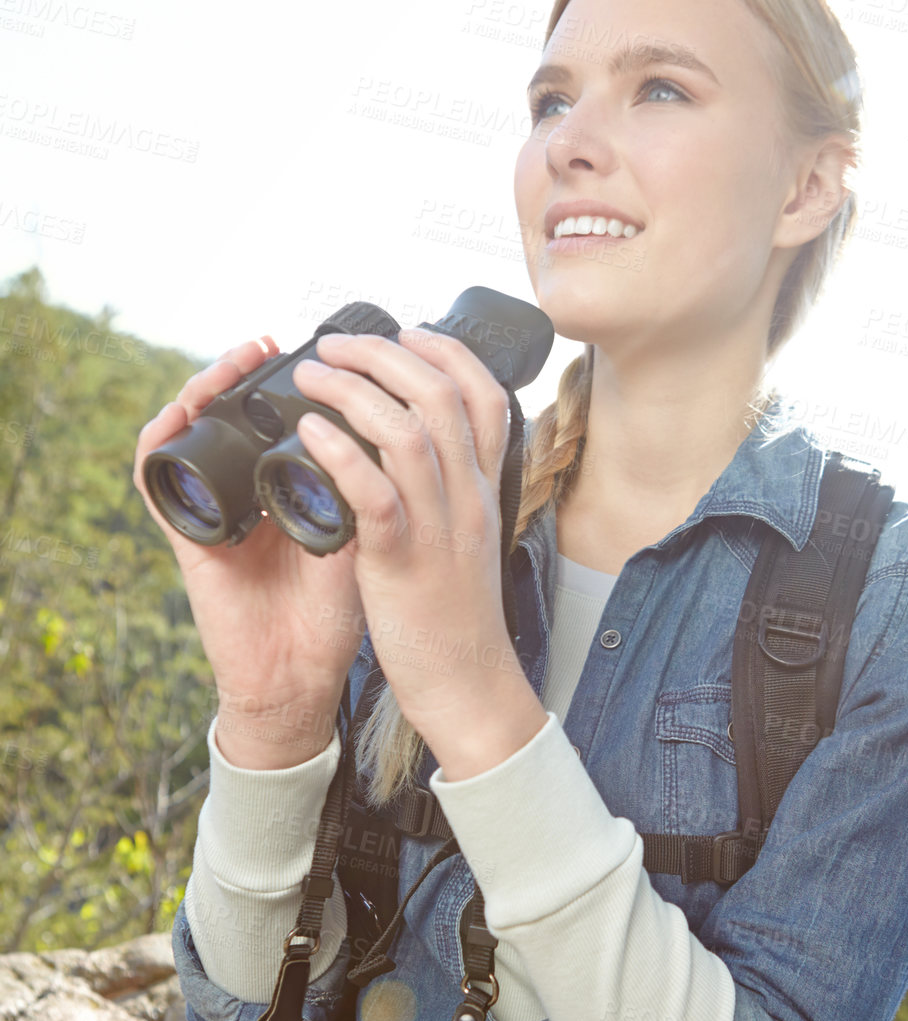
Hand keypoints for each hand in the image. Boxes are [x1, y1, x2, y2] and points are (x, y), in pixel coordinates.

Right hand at [134, 337, 363, 767]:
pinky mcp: (185, 536)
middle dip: (246, 370)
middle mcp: (245, 491)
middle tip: (271, 344)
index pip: (277, 417)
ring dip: (205, 388)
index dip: (292, 382)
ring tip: (235, 363)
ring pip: (190, 429)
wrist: (301, 678)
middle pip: (230, 412)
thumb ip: (381, 490)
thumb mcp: (367, 538)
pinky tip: (182, 412)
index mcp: (286, 487)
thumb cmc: (334, 614)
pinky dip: (160, 438)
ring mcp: (213, 509)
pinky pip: (154, 477)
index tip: (321, 355)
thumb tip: (417, 432)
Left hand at [289, 326, 523, 745]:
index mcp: (485, 491)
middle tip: (334, 345)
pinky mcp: (402, 560)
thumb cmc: (459, 620)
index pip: (486, 396)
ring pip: (407, 431)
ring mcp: (438, 527)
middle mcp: (468, 499)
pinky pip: (374, 492)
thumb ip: (452, 495)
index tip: (405, 334)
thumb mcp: (468, 542)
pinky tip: (308, 432)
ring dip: (352, 389)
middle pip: (440, 395)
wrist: (469, 686)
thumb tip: (425, 456)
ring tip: (310, 374)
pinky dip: (339, 452)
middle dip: (384, 354)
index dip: (445, 353)